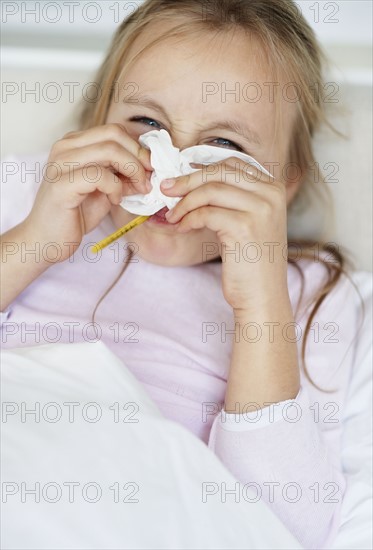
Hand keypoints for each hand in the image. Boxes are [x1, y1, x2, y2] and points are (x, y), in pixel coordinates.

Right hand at [24, 123, 151, 261]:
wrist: (46, 240)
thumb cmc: (74, 215)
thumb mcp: (106, 192)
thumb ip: (123, 177)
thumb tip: (149, 170)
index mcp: (74, 144)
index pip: (114, 131)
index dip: (138, 148)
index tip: (151, 168)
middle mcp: (65, 147)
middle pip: (114, 135)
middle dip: (139, 157)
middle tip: (148, 179)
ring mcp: (61, 164)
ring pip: (109, 150)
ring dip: (132, 171)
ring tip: (136, 190)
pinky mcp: (61, 184)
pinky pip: (99, 175)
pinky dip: (115, 187)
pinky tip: (115, 201)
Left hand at [161, 158, 288, 311]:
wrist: (262, 296)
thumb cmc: (249, 260)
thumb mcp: (246, 220)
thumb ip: (230, 197)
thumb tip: (189, 177)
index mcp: (273, 187)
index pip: (232, 163)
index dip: (201, 168)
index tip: (180, 179)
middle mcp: (271, 193)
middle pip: (220, 171)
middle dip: (187, 179)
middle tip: (166, 190)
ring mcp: (261, 209)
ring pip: (211, 190)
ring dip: (184, 202)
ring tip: (172, 215)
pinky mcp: (245, 227)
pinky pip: (206, 212)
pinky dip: (189, 218)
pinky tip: (182, 227)